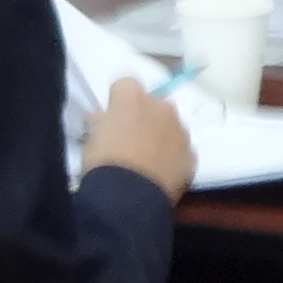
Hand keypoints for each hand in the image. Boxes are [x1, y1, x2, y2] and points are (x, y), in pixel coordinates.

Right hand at [80, 79, 194, 199]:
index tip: (111, 118)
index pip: (124, 84)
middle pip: (153, 104)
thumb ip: (101, 122)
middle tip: (130, 140)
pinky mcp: (191, 155)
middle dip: (144, 117)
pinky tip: (159, 175)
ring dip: (161, 136)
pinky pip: (181, 150)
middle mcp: (162, 107)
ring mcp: (181, 131)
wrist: (128, 197)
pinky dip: (172, 158)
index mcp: (133, 97)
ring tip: (146, 161)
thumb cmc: (103, 162)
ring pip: (171, 127)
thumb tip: (102, 120)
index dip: (117, 101)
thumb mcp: (91, 138)